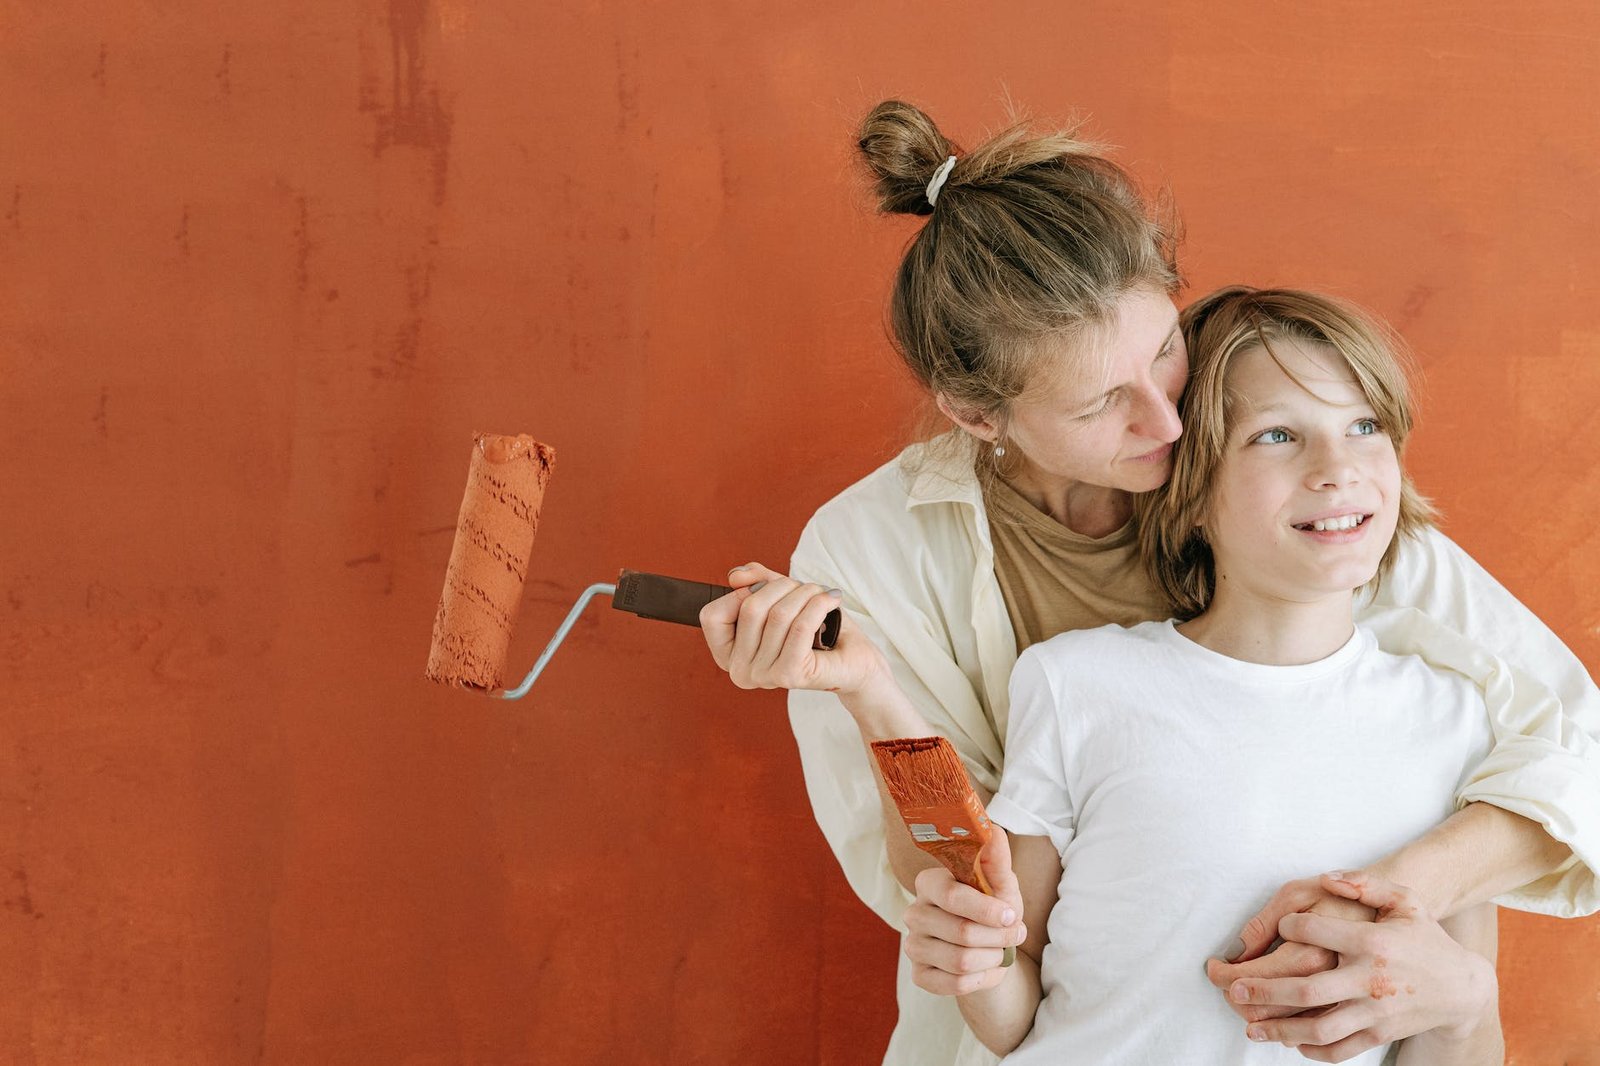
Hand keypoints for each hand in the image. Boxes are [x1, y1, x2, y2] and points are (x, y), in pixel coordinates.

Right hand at [699, 562, 885, 695]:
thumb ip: (755, 582)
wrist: (853, 659)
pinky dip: (818, 604)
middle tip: (804, 588)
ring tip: (820, 594)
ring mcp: (763, 676)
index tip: (768, 592)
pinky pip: (799, 626)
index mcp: (729, 656)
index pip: (711, 615)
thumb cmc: (817, 629)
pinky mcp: (789, 675)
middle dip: (782, 586)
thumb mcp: (780, 597)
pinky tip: (830, 599)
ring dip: (805, 593)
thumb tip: (736, 576)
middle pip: (750, 608)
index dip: (741, 594)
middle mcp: (740, 672)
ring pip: (778, 614)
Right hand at [903, 830, 1027, 996]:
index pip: (952, 897)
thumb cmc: (993, 907)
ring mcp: (913, 946)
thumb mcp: (1001, 883)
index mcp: (929, 883)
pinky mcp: (919, 975)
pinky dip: (981, 979)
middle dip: (998, 937)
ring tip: (1002, 950)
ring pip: (960, 961)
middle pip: (961, 932)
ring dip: (993, 958)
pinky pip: (955, 984)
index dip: (986, 910)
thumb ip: (995, 858)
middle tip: (1016, 934)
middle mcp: (914, 913)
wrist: (989, 947)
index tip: (1011, 914)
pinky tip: (987, 968)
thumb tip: (992, 829)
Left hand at [1220, 872, 1495, 1061]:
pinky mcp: (1380, 1035)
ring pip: (1320, 1028)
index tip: (1280, 925)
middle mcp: (1371, 980)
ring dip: (1280, 1030)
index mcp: (1372, 942)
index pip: (1317, 933)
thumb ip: (1365, 884)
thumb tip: (1328, 877)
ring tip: (1251, 1026)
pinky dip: (1312, 1051)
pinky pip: (1341, 1049)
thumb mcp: (1404, 900)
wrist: (1462, 987)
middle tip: (1233, 989)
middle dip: (1266, 992)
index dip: (1290, 926)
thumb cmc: (1424, 937)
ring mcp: (1375, 1013)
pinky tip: (1290, 1042)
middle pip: (1309, 990)